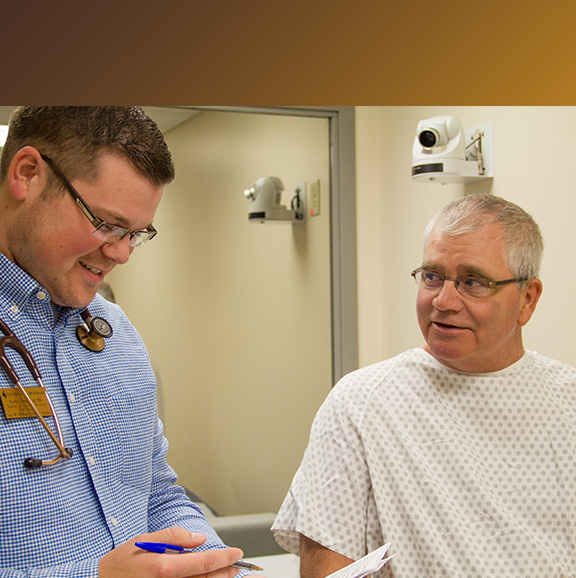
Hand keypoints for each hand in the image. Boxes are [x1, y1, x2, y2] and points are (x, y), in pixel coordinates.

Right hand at [99, 526, 244, 577]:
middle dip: (226, 573)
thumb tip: (198, 539)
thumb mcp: (144, 540)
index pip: (203, 563)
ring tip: (229, 575)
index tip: (236, 553)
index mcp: (163, 568)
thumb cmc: (120, 563)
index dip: (224, 558)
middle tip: (238, 565)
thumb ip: (173, 537)